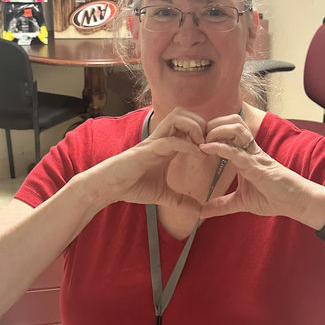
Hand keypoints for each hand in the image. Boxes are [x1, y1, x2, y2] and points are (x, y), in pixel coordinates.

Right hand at [89, 108, 207, 213]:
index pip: (188, 124)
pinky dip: (188, 145)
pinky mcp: (148, 150)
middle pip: (185, 113)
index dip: (204, 131)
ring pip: (178, 117)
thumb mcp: (162, 195)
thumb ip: (181, 201)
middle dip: (202, 124)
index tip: (215, 148)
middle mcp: (161, 138)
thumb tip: (199, 211)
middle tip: (210, 144)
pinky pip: (172, 140)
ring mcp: (155, 141)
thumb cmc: (132, 186)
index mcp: (166, 144)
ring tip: (203, 146)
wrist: (109, 187)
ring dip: (195, 128)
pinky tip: (198, 155)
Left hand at [198, 117, 319, 221]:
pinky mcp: (256, 165)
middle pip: (232, 122)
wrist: (295, 202)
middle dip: (212, 124)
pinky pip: (236, 151)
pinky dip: (220, 147)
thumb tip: (201, 212)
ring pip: (236, 128)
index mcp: (245, 155)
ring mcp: (253, 155)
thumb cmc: (273, 197)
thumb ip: (221, 205)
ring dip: (216, 131)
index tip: (195, 140)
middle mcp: (249, 150)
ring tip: (203, 141)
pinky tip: (206, 148)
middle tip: (198, 137)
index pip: (228, 132)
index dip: (211, 131)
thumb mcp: (241, 202)